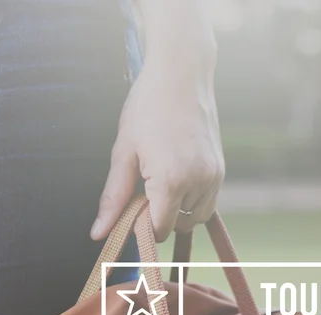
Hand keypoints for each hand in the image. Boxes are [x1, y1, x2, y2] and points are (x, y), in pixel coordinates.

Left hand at [91, 60, 223, 241]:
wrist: (182, 75)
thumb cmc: (148, 107)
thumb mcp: (123, 152)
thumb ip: (113, 198)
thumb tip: (99, 233)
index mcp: (170, 181)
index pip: (159, 230)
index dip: (143, 228)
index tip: (132, 212)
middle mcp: (198, 183)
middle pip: (177, 227)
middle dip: (160, 218)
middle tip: (145, 192)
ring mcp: (213, 178)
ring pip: (195, 219)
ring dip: (178, 212)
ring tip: (162, 184)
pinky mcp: (221, 171)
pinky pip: (208, 204)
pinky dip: (193, 203)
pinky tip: (179, 181)